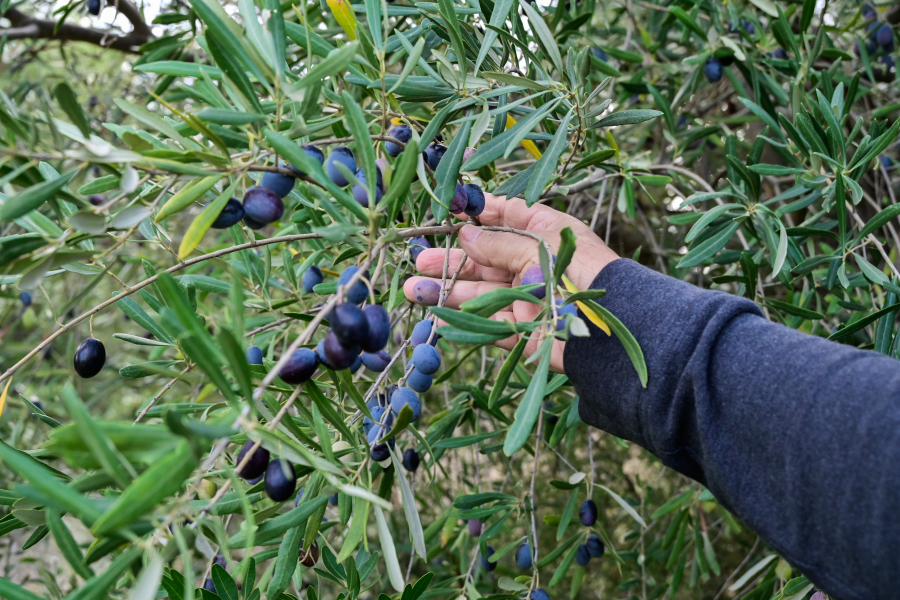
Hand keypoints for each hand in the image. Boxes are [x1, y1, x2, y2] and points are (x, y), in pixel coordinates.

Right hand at [403, 193, 619, 371]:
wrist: (608, 329)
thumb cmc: (578, 274)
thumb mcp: (536, 247)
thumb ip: (498, 243)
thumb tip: (465, 234)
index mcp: (546, 234)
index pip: (508, 216)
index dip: (478, 214)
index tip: (447, 213)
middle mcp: (535, 264)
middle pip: (486, 258)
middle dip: (452, 259)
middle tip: (419, 260)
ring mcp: (529, 297)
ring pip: (481, 292)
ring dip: (448, 290)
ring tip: (414, 290)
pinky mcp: (526, 330)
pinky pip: (489, 323)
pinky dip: (463, 320)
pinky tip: (436, 318)